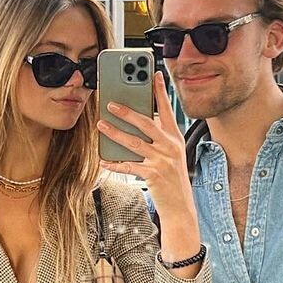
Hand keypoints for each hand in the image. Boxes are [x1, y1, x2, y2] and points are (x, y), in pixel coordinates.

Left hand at [98, 71, 199, 244]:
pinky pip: (128, 166)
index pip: (168, 110)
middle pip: (147, 123)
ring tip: (101, 125)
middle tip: (110, 103)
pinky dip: (114, 163)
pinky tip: (103, 160)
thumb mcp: (171, 155)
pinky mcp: (153, 175)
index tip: (154, 74)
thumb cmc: (173, 179)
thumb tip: (137, 123)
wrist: (181, 208)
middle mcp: (170, 147)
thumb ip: (158, 139)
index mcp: (175, 138)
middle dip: (127, 112)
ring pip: (134, 142)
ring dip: (115, 133)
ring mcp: (162, 161)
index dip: (160, 91)